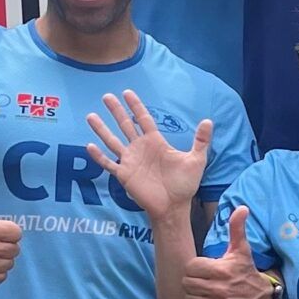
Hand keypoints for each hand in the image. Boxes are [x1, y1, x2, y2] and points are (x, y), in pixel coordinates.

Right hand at [84, 90, 210, 225]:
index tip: (127, 92)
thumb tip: (209, 121)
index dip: (135, 106)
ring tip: (90, 116)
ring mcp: (130, 161)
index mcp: (155, 142)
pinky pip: (109, 164)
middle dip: (116, 111)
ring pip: (113, 141)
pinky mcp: (124, 175)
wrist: (174, 207)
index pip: (143, 119)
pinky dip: (99, 156)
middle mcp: (140, 148)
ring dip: (102, 129)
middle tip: (106, 96)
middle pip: (125, 125)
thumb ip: (200, 141)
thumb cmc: (184, 184)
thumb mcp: (196, 160)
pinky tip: (89, 146)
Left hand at [184, 205, 275, 298]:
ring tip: (205, 289)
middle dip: (193, 279)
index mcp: (222, 270)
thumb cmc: (246, 271)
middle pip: (188, 283)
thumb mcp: (241, 249)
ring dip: (194, 294)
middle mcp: (220, 290)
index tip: (204, 267)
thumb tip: (241, 208)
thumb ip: (237, 229)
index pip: (191, 267)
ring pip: (190, 298)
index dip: (195, 266)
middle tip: (202, 278)